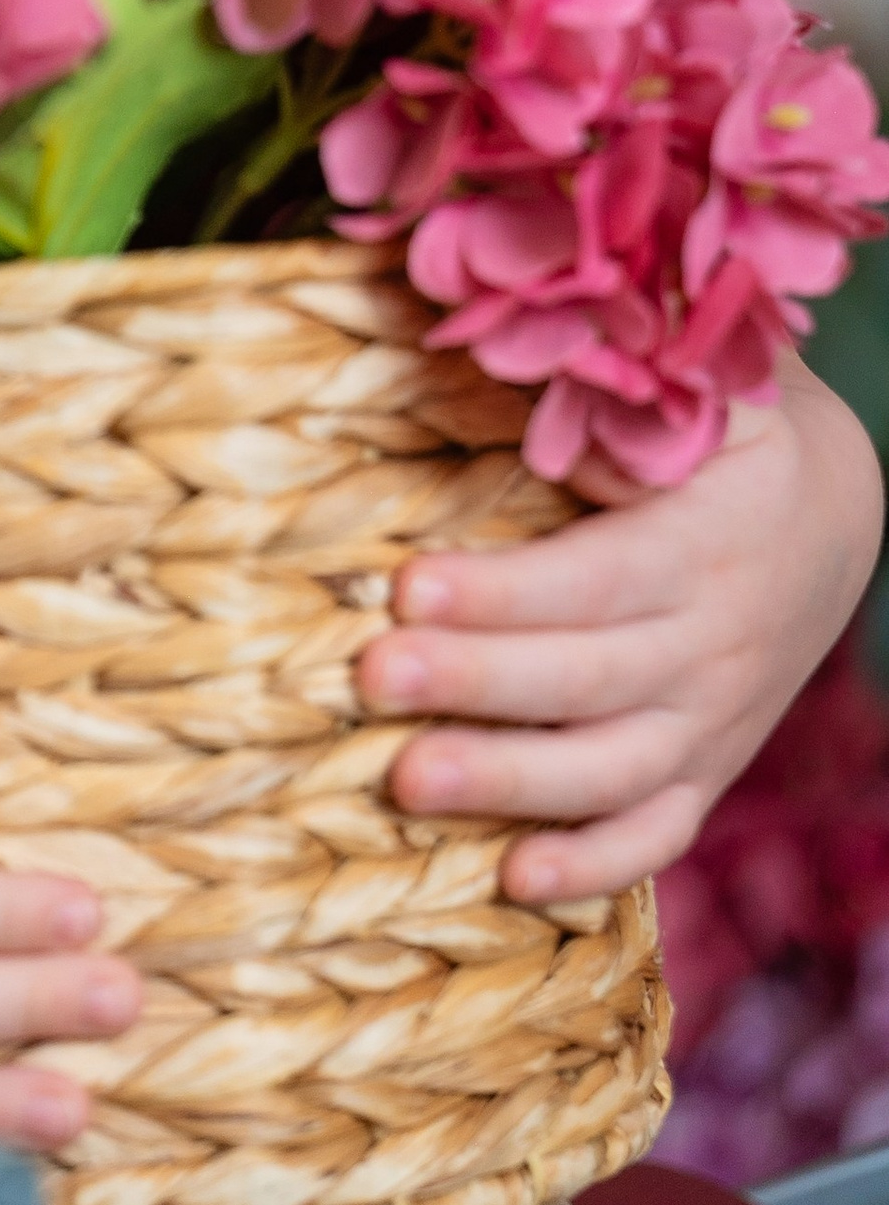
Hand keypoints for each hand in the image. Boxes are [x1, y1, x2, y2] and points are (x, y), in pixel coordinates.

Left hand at [357, 348, 882, 901]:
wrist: (834, 512)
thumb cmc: (726, 430)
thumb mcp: (701, 384)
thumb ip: (618, 371)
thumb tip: (509, 325)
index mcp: (703, 542)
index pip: (595, 579)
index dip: (504, 591)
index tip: (408, 585)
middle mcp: (714, 642)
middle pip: (588, 678)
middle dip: (476, 683)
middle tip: (371, 679)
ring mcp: (715, 717)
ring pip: (613, 770)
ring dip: (509, 783)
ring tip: (404, 780)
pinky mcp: (708, 766)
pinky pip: (658, 832)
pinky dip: (595, 866)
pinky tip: (514, 879)